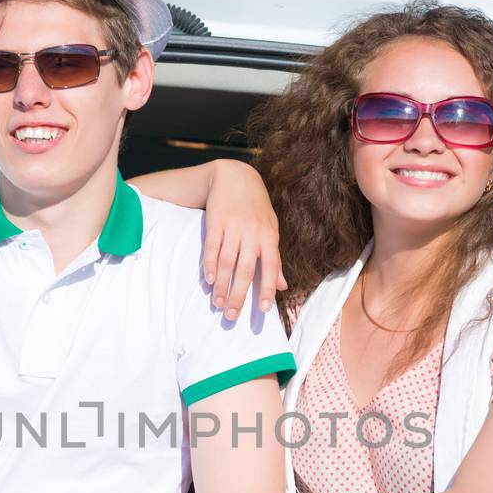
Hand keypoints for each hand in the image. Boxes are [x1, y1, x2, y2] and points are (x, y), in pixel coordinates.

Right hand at [201, 159, 287, 320]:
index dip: (267, 288)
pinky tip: (209, 281)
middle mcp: (253, 232)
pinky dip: (210, 265)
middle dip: (239, 295)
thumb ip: (275, 259)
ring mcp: (234, 226)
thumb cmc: (256, 208)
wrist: (235, 176)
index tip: (263, 310)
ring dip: (222, 286)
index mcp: (269, 236)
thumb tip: (283, 286)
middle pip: (246, 269)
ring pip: (228, 262)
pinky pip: (212, 247)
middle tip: (232, 316)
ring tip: (219, 304)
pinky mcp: (216, 221)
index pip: (271, 266)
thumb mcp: (271, 230)